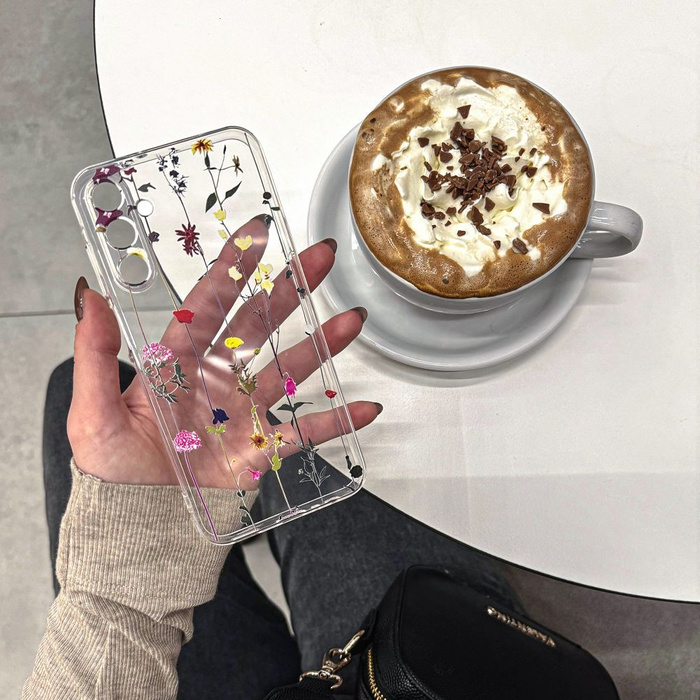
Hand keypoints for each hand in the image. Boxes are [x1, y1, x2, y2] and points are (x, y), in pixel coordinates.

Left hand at [67, 216, 380, 489]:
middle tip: (319, 258)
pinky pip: (304, 432)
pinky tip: (363, 408)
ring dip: (322, 345)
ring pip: (289, 369)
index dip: (231, 270)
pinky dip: (334, 422)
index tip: (254, 235)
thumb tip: (89, 298)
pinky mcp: (260, 447)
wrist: (140, 534)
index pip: (208, 305)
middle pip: (259, 325)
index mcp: (175, 365)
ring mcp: (241, 412)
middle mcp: (213, 380)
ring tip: (351, 322)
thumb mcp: (92, 414)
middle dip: (290, 289)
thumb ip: (95, 355)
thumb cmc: (112, 478)